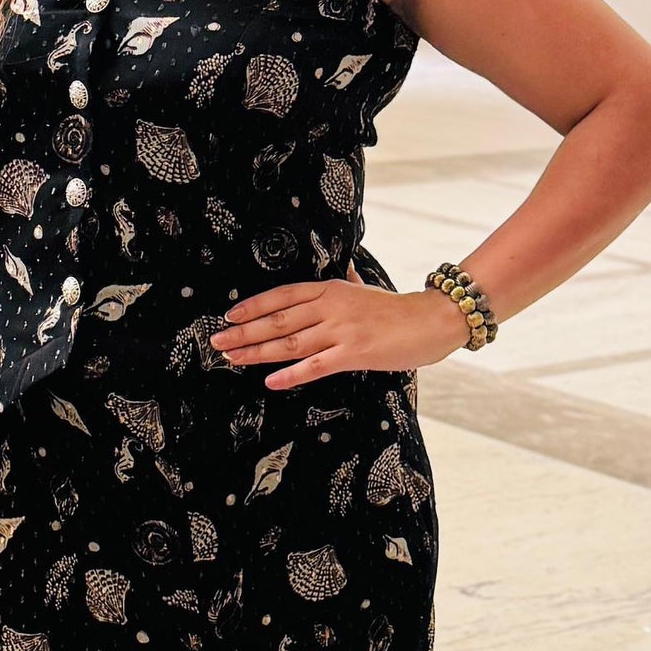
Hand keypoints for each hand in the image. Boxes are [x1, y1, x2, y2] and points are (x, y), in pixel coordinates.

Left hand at [212, 280, 471, 389]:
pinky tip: (271, 380)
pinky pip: (316, 365)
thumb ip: (349, 283)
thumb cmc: (399, 309)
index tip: (230, 315)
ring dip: (258, 351)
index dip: (254, 305)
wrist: (433, 320)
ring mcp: (342, 330)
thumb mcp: (366, 289)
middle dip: (244, 331)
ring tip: (233, 358)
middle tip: (217, 341)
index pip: (283, 295)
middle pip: (278, 319)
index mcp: (331, 289)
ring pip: (290, 342)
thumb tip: (344, 269)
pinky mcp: (354, 353)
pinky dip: (291, 374)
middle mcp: (331, 306)